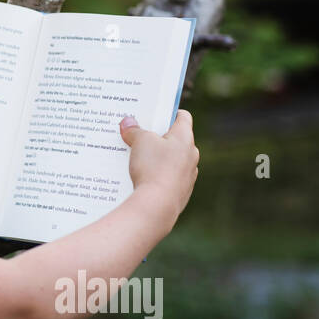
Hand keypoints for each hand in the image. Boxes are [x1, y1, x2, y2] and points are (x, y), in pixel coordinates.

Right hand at [119, 109, 198, 226]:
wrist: (158, 206)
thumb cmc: (153, 168)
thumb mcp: (139, 142)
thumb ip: (134, 130)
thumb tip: (127, 122)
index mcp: (184, 138)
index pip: (182, 116)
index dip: (168, 112)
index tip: (153, 113)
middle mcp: (191, 155)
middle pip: (175, 139)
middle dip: (157, 137)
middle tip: (138, 135)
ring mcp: (188, 175)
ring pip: (171, 160)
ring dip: (156, 158)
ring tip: (135, 158)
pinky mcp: (181, 192)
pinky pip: (168, 178)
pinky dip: (156, 176)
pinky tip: (140, 178)